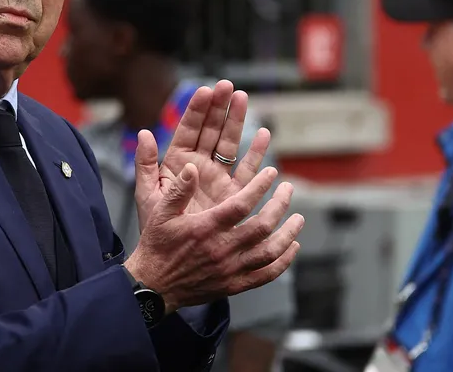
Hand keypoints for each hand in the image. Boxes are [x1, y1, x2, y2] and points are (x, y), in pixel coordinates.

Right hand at [124, 160, 302, 311]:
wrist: (154, 287)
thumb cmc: (157, 246)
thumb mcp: (160, 214)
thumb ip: (178, 189)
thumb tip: (192, 166)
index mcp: (206, 228)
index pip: (241, 204)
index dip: (260, 187)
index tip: (273, 173)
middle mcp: (222, 249)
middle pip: (262, 226)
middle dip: (280, 205)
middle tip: (289, 190)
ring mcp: (230, 269)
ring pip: (270, 251)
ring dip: (288, 233)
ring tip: (298, 218)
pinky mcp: (234, 285)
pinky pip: (266, 274)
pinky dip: (283, 261)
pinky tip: (292, 248)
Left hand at [134, 80, 266, 229]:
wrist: (173, 261)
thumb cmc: (155, 229)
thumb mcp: (147, 195)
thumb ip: (145, 164)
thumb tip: (144, 133)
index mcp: (176, 164)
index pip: (187, 130)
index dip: (197, 110)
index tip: (206, 90)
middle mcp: (198, 166)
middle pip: (210, 131)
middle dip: (219, 107)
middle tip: (228, 86)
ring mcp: (216, 178)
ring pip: (228, 144)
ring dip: (236, 122)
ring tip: (243, 99)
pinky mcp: (232, 194)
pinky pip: (245, 169)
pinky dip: (255, 152)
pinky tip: (263, 135)